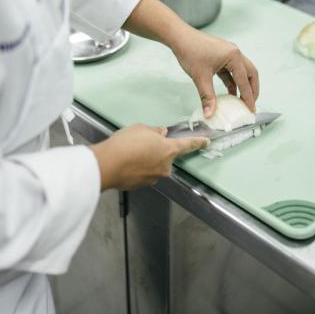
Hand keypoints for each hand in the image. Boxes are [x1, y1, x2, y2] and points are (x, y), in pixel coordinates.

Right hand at [91, 124, 208, 190]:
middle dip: (157, 149)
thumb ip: (154, 131)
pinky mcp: (143, 184)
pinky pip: (144, 173)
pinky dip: (138, 167)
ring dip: (146, 159)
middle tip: (141, 143)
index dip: (198, 142)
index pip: (188, 144)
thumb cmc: (124, 144)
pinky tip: (127, 161)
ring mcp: (154, 177)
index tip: (206, 142)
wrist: (107, 165)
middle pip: (166, 155)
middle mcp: (165, 166)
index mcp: (168, 149)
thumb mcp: (141, 129)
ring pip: (154, 164)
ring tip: (130, 152)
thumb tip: (160, 133)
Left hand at [172, 29, 259, 117]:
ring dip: (243, 85)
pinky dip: (232, 81)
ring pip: (242, 71)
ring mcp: (228, 53)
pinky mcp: (221, 55)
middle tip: (251, 104)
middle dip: (252, 89)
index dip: (248, 97)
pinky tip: (230, 92)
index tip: (251, 109)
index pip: (244, 81)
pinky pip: (231, 70)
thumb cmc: (190, 51)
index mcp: (234, 56)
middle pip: (250, 73)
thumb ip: (207, 97)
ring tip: (242, 100)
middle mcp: (235, 53)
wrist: (179, 37)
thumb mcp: (200, 77)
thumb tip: (209, 114)